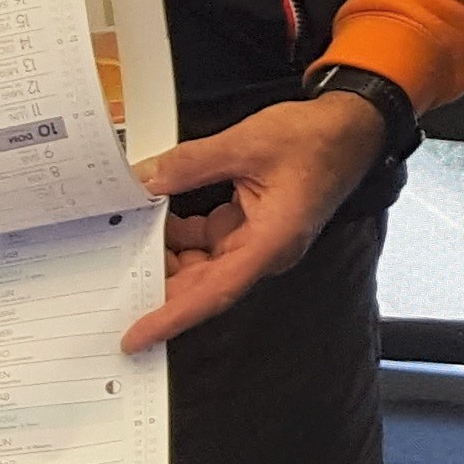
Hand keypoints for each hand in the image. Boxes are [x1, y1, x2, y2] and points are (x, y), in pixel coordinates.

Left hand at [122, 92, 384, 352]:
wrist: (351, 128)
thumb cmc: (317, 140)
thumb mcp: (247, 143)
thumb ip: (192, 163)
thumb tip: (148, 179)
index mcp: (272, 241)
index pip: (215, 291)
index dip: (172, 315)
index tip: (138, 335)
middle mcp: (265, 250)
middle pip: (204, 283)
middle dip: (159, 285)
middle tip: (113, 284)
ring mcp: (259, 241)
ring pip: (203, 264)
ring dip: (168, 254)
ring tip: (127, 240)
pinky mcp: (253, 227)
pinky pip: (210, 241)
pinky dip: (182, 233)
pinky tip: (156, 216)